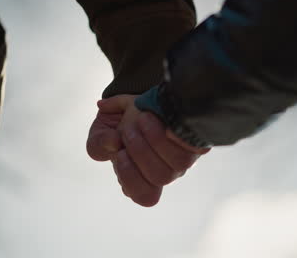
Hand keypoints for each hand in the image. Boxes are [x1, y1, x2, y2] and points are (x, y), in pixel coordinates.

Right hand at [88, 95, 209, 206]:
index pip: (145, 196)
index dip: (131, 177)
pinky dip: (180, 134)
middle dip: (140, 150)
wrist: (144, 101)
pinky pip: (196, 145)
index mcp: (142, 178)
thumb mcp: (101, 132)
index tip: (119, 153)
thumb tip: (113, 142)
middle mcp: (167, 172)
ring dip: (157, 139)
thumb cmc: (119, 123)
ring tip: (143, 117)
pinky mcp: (197, 141)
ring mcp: (185, 159)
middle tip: (128, 128)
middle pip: (161, 176)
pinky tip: (166, 121)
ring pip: (179, 162)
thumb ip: (99, 143)